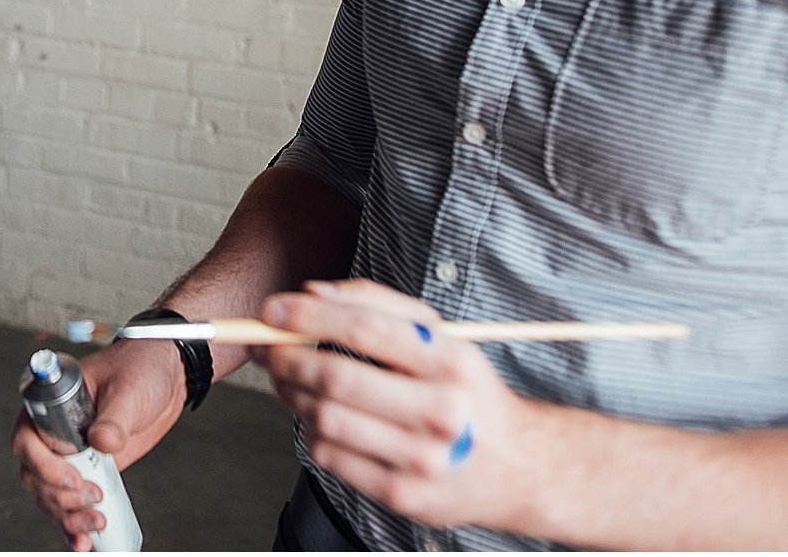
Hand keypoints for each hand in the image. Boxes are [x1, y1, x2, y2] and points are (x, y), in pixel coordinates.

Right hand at [12, 340, 183, 550]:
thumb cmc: (138, 369)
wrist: (164, 379)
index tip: (73, 477)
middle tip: (92, 497)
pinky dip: (73, 526)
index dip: (44, 465)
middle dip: (60, 496)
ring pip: (49, 497)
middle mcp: (52, 434)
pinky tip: (84, 541)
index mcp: (49, 405)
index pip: (27, 441)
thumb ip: (113, 417)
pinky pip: (70, 505)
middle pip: (35, 477)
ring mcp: (69, 457)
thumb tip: (103, 441)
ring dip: (67, 516)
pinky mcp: (89, 473)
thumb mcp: (127, 389)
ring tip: (95, 522)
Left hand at [254, 279, 539, 533]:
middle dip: (287, 357)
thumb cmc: (466, 391)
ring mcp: (423, 460)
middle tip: (267, 346)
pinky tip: (317, 416)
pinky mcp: (403, 495)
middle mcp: (442, 412)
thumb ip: (377, 305)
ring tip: (288, 379)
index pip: (367, 330)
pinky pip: (331, 457)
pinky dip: (311, 431)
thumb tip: (311, 292)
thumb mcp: (441, 337)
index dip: (309, 316)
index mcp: (452, 362)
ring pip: (326, 419)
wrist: (520, 468)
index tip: (271, 309)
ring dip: (293, 393)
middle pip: (339, 377)